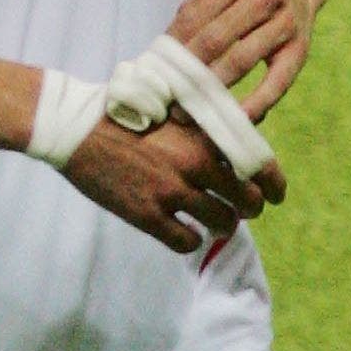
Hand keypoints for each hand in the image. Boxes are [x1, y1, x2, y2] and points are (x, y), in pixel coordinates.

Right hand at [61, 117, 286, 252]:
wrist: (73, 127)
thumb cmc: (119, 112)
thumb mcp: (168, 109)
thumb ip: (200, 129)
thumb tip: (233, 147)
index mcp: (200, 135)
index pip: (258, 164)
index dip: (274, 184)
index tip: (276, 194)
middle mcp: (193, 163)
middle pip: (246, 200)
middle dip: (248, 208)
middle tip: (239, 210)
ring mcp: (171, 191)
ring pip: (222, 223)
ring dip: (222, 225)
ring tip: (212, 221)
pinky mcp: (148, 215)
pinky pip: (188, 241)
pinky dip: (192, 239)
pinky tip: (182, 230)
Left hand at [166, 0, 328, 120]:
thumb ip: (194, 13)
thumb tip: (160, 54)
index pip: (194, 17)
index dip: (173, 46)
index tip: (156, 72)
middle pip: (215, 37)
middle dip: (189, 70)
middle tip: (171, 97)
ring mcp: (285, 22)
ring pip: (242, 58)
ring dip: (215, 86)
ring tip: (194, 108)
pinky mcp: (302, 49)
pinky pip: (277, 80)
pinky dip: (257, 101)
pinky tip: (239, 116)